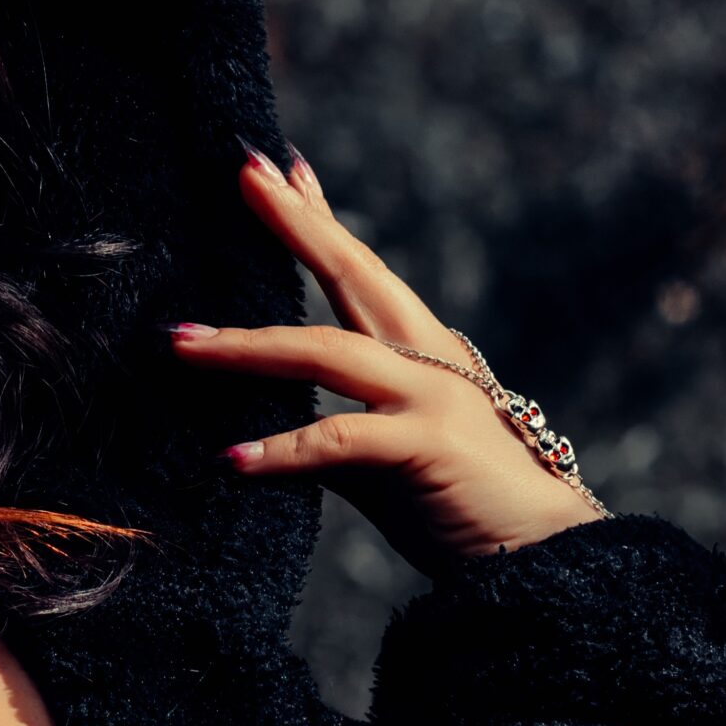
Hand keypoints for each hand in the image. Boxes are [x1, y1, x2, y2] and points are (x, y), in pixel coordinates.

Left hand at [169, 147, 605, 564]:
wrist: (545, 556)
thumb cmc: (464, 504)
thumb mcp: (387, 452)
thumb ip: (335, 426)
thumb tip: (258, 430)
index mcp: (420, 349)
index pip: (360, 268)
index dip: (317, 216)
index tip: (276, 168)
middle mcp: (427, 358)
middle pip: (352, 272)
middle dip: (294, 221)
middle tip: (243, 171)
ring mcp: (431, 398)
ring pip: (325, 352)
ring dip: (246, 347)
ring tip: (181, 344)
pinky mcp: (427, 447)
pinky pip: (340, 439)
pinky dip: (283, 450)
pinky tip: (233, 458)